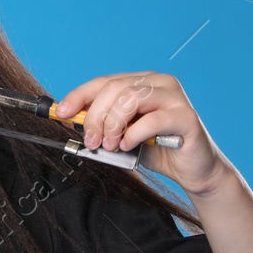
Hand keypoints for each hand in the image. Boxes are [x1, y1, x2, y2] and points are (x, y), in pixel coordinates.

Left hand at [54, 71, 231, 196]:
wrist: (192, 170)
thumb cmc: (156, 149)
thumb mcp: (121, 133)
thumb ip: (102, 122)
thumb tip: (70, 118)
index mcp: (141, 82)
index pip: (103, 81)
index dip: (79, 96)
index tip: (60, 112)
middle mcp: (159, 83)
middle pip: (114, 89)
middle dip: (94, 116)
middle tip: (91, 141)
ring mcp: (175, 97)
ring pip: (131, 98)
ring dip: (112, 125)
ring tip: (110, 145)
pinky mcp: (186, 117)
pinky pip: (152, 120)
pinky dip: (133, 134)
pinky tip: (128, 145)